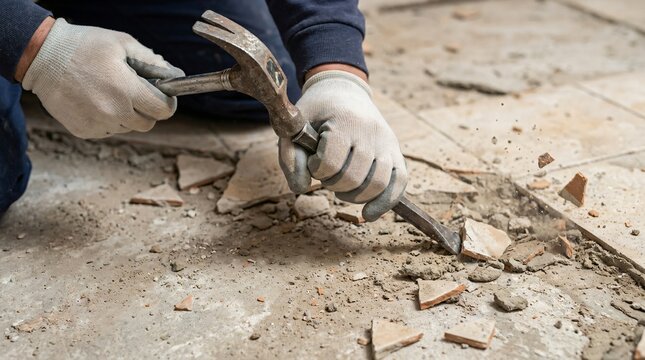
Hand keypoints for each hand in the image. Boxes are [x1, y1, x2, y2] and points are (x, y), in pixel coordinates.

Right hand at [21, 18, 183, 138]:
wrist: (42, 58)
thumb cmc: (84, 46)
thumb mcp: (122, 43)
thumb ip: (152, 61)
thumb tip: (174, 75)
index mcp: (127, 90)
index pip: (163, 111)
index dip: (167, 103)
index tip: (164, 96)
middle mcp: (114, 112)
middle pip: (147, 123)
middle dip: (147, 109)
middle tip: (135, 93)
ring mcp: (98, 124)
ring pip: (127, 128)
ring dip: (126, 115)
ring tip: (110, 92)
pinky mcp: (84, 131)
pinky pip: (107, 130)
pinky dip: (108, 119)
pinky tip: (95, 100)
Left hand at [279, 70, 407, 220]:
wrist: (344, 91)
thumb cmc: (316, 112)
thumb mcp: (294, 126)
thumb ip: (290, 158)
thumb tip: (301, 189)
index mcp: (344, 120)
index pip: (330, 162)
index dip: (316, 170)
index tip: (313, 160)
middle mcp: (370, 131)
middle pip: (354, 177)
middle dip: (333, 184)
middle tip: (326, 175)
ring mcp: (387, 142)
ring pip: (378, 184)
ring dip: (355, 196)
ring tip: (343, 189)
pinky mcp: (396, 151)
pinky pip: (399, 182)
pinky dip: (385, 202)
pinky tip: (368, 214)